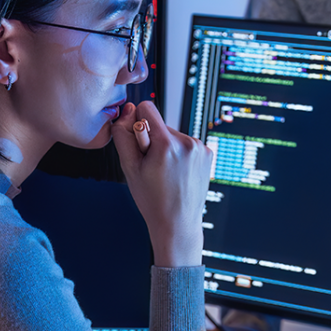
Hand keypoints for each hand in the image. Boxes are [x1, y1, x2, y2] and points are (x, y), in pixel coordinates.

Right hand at [110, 101, 213, 266]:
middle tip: (152, 167)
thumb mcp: (129, 168)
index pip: (147, 108)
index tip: (138, 143)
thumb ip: (123, 136)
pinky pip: (186, 144)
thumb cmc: (152, 199)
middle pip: (160, 125)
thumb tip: (127, 111)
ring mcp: (200, 148)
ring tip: (165, 173)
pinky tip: (177, 173)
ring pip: (173, 135)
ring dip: (166, 149)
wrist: (177, 223)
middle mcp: (187, 142)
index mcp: (167, 144)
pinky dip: (179, 154)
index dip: (136, 123)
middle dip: (152, 141)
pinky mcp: (207, 153)